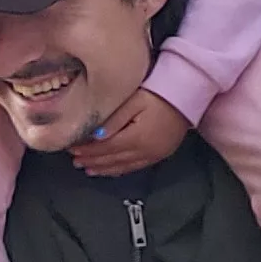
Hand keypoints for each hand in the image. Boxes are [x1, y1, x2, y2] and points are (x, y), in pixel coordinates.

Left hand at [69, 87, 192, 178]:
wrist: (188, 93)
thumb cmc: (159, 92)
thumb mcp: (134, 101)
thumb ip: (114, 119)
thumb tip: (95, 137)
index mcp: (137, 137)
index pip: (105, 148)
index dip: (87, 150)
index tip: (72, 149)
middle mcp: (145, 150)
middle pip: (113, 159)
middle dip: (92, 160)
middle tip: (75, 161)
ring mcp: (155, 154)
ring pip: (124, 166)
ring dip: (104, 168)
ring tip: (88, 169)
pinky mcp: (161, 154)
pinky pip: (136, 166)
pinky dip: (120, 169)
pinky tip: (111, 170)